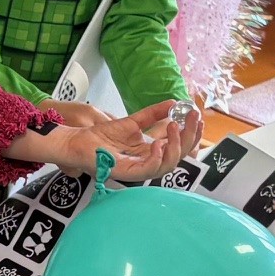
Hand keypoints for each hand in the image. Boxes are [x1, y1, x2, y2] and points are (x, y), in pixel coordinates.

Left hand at [18, 99, 186, 182]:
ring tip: (175, 128)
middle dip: (189, 139)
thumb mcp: (132, 121)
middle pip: (177, 157)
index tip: (197, 116)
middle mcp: (146, 162)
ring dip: (175, 148)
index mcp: (149, 152)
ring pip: (166, 166)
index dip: (190, 133)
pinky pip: (146, 171)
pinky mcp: (124, 172)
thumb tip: (173, 103)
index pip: (177, 146)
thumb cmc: (100, 136)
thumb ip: (152, 115)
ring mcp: (136, 169)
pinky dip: (157, 158)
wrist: (77, 141)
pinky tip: (160, 144)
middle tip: (192, 120)